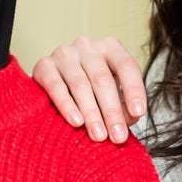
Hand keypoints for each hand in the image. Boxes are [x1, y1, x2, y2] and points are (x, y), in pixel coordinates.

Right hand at [31, 37, 145, 142]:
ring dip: (91, 113)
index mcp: (110, 47)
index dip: (134, 90)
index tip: (138, 113)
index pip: (126, 66)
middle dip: (112, 111)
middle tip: (118, 136)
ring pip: (80, 85)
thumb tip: (128, 120)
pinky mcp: (44, 65)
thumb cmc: (92, 89)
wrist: (55, 82)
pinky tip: (76, 122)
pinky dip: (67, 105)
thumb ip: (122, 105)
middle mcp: (87, 46)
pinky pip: (56, 86)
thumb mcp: (112, 92)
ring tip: (99, 135)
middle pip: (102, 79)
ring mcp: (64, 54)